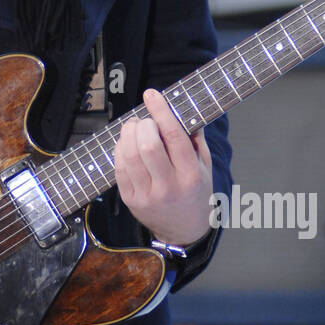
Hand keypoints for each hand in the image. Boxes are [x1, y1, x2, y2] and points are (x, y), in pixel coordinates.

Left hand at [114, 88, 212, 244]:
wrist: (183, 230)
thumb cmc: (195, 193)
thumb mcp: (205, 168)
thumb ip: (196, 140)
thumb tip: (185, 110)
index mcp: (191, 176)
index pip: (174, 137)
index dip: (162, 112)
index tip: (152, 94)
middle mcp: (168, 186)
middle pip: (148, 145)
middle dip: (143, 124)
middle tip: (145, 120)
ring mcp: (146, 195)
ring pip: (129, 155)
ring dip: (128, 134)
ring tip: (135, 128)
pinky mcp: (130, 199)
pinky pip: (119, 167)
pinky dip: (120, 149)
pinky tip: (127, 144)